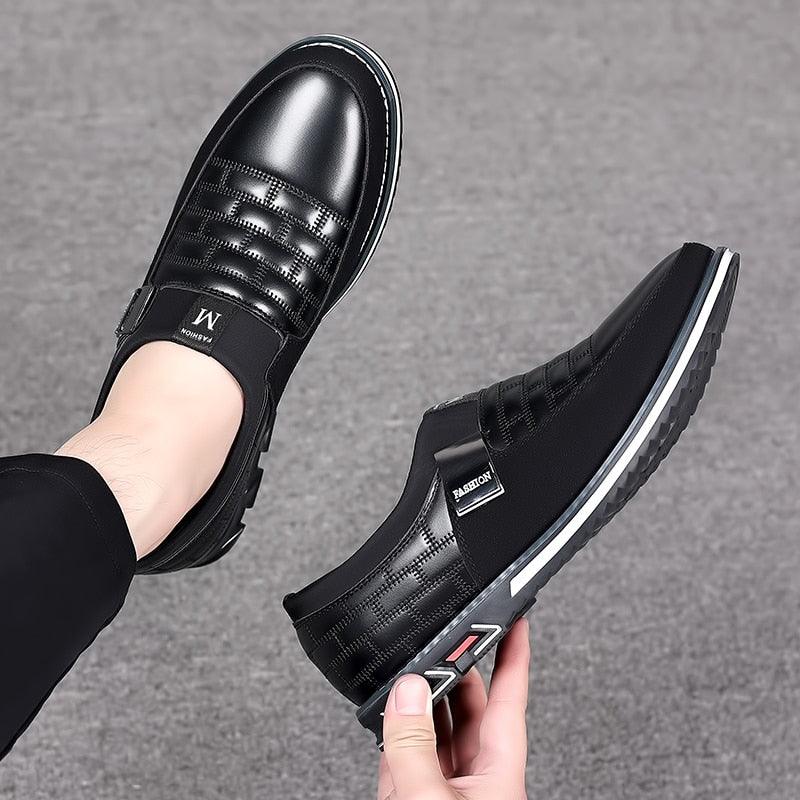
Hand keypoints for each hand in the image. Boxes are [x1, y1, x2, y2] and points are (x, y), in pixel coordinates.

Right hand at [377, 618, 529, 799]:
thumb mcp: (429, 799)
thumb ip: (416, 746)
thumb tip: (408, 693)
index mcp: (499, 776)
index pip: (510, 701)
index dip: (514, 657)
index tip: (515, 622)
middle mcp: (475, 780)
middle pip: (470, 710)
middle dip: (454, 671)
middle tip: (443, 637)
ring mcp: (443, 790)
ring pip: (435, 731)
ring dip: (418, 700)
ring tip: (405, 670)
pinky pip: (405, 755)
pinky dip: (392, 731)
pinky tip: (384, 713)